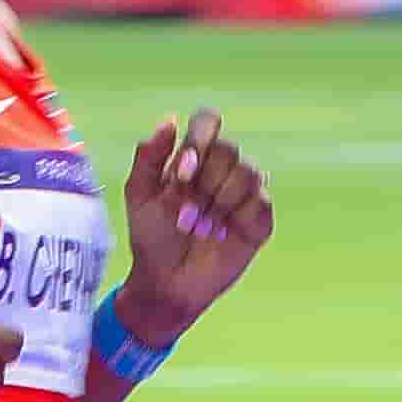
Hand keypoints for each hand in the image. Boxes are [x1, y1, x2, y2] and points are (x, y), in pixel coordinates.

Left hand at [123, 106, 273, 334]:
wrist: (167, 281)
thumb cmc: (151, 237)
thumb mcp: (139, 195)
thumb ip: (149, 156)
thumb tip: (170, 120)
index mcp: (193, 156)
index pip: (208, 122)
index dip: (200, 140)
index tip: (183, 172)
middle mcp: (221, 169)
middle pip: (229, 149)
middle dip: (203, 185)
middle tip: (184, 215)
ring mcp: (243, 192)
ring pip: (249, 173)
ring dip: (218, 203)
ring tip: (201, 228)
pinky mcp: (259, 218)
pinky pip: (261, 201)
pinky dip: (238, 217)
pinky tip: (222, 234)